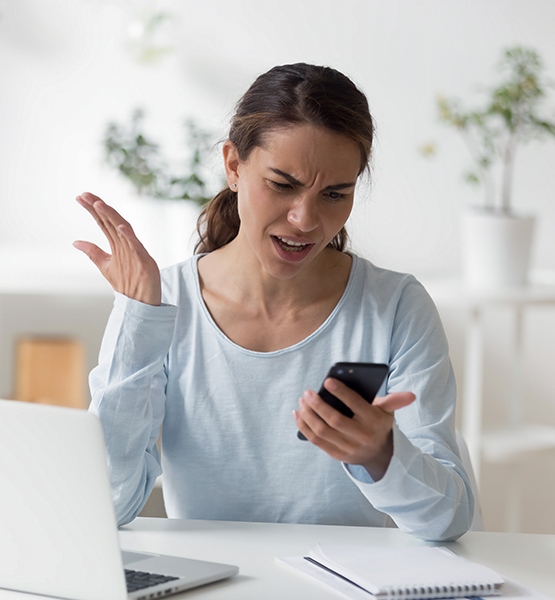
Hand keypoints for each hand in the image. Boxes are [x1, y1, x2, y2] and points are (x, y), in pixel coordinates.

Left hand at [73, 192, 161, 305]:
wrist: (143, 302)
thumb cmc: (129, 284)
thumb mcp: (106, 266)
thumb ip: (93, 252)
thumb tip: (75, 242)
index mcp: (118, 245)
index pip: (103, 222)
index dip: (92, 210)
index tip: (80, 197)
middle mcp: (126, 245)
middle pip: (111, 221)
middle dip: (98, 207)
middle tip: (85, 194)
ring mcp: (136, 251)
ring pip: (122, 229)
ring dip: (111, 216)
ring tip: (99, 204)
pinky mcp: (144, 261)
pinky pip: (136, 246)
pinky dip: (129, 236)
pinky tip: (120, 226)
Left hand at [294, 378, 414, 479]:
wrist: (380, 454)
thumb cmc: (378, 423)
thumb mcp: (388, 411)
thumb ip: (395, 400)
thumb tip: (411, 395)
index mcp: (374, 422)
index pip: (356, 405)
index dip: (341, 393)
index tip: (327, 381)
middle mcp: (361, 437)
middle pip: (335, 420)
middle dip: (318, 405)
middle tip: (307, 392)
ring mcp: (348, 448)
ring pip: (322, 431)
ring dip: (308, 415)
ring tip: (302, 401)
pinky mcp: (337, 455)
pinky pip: (316, 441)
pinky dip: (304, 427)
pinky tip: (298, 414)